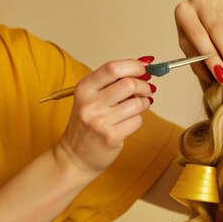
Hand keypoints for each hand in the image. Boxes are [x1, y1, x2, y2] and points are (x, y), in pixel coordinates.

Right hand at [54, 59, 154, 176]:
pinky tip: (129, 122)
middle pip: (128, 84)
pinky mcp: (112, 136)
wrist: (75, 155)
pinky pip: (137, 121)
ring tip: (139, 105)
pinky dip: (138, 119)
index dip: (133, 66)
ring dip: (144, 103)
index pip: (112, 68)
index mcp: (84, 88)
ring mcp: (101, 121)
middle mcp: (90, 103)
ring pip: (137, 103)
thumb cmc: (87, 123)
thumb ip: (113, 83)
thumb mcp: (91, 98)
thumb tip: (143, 68)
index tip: (143, 69)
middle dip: (144, 85)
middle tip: (147, 89)